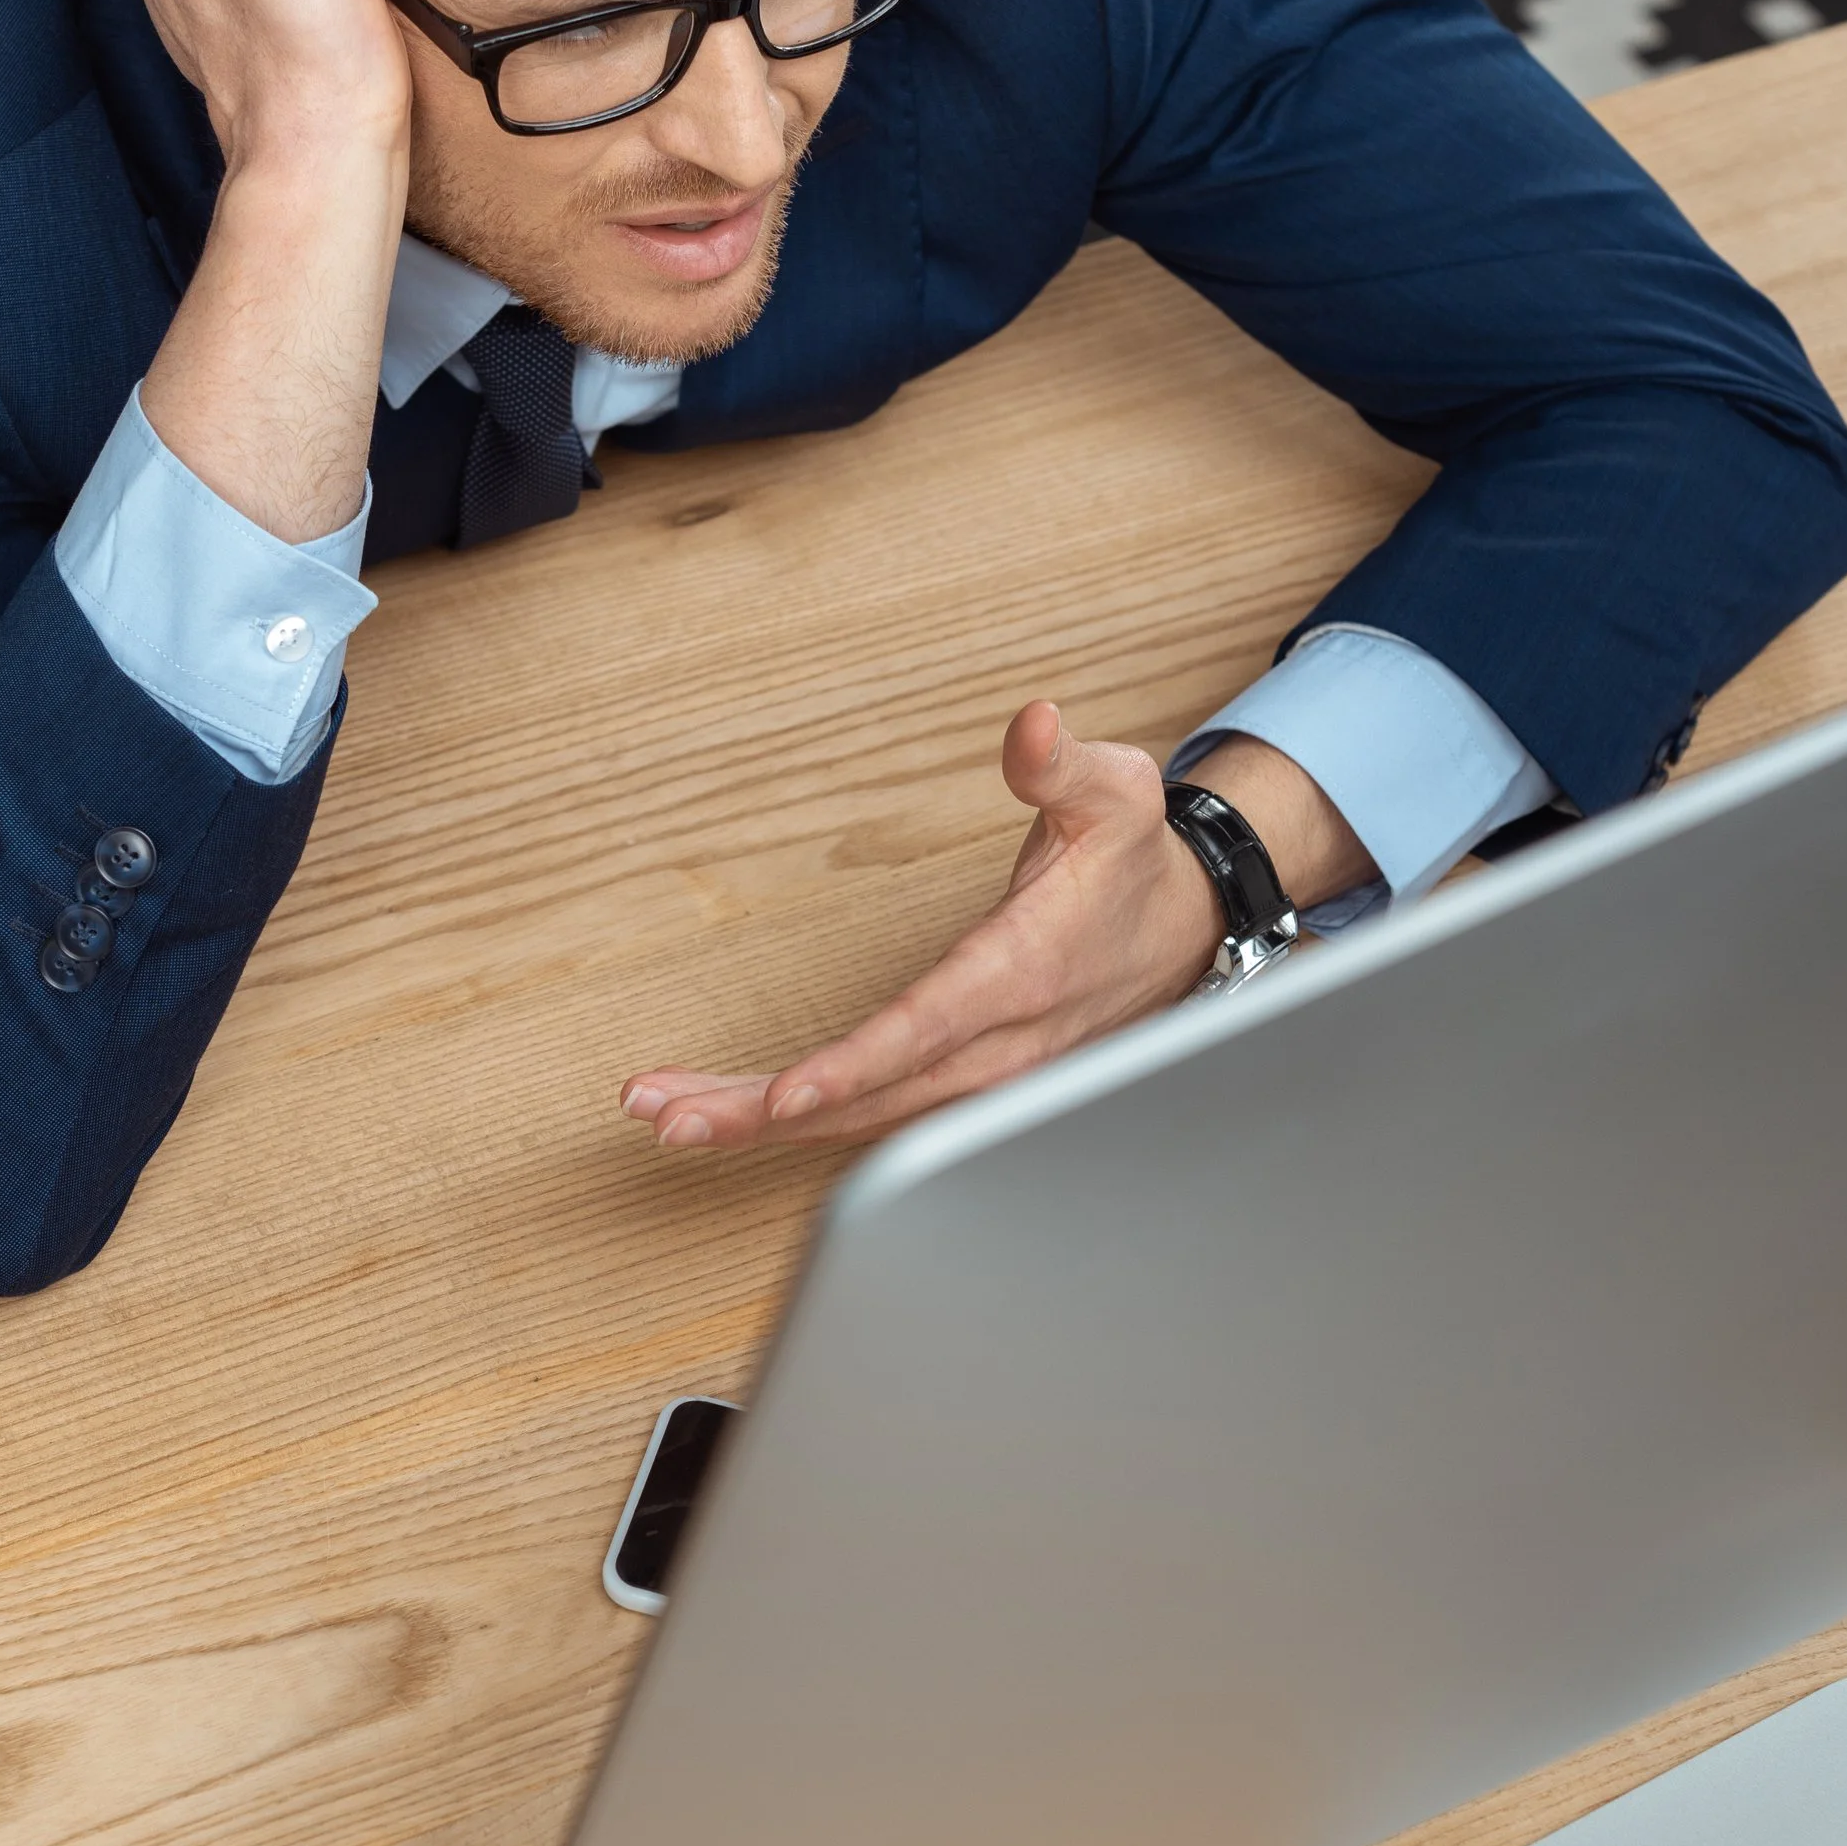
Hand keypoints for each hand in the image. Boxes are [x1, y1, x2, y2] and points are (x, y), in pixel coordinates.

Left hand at [621, 706, 1370, 1152]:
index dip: (855, 1067)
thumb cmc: (1133, 867)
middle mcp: (996, 1048)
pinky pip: (871, 1117)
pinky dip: (795, 1120)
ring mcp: (979, 1080)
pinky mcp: (959, 1088)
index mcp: (1021, 976)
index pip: (928, 1032)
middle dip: (765, 1113)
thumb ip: (1063, 765)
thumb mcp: (1117, 796)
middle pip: (872, 1098)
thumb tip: (1032, 724)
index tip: (786, 1094)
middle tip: (668, 1116)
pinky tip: (726, 1114)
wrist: (1182, 934)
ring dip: (760, 1122)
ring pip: (862, 1120)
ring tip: (664, 1114)